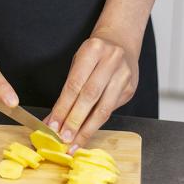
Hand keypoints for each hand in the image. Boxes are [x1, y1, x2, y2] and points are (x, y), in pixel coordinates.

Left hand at [44, 28, 138, 152]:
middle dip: (75, 120)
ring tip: (75, 142)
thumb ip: (67, 89)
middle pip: (90, 97)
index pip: (74, 84)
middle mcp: (111, 61)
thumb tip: (53, 119)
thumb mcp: (78, 62)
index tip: (53, 125)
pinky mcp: (131, 88)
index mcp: (93, 50)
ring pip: (104, 108)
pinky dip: (97, 123)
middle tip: (63, 138)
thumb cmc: (94, 54)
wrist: (120, 41)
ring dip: (87, 128)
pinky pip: (112, 110)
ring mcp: (124, 75)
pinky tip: (87, 132)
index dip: (63, 107)